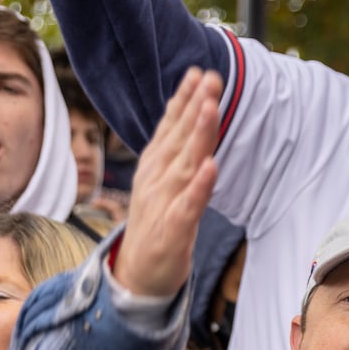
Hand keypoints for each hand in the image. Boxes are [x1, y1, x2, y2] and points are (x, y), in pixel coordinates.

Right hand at [112, 67, 221, 297]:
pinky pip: (189, 206)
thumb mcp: (165, 182)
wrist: (137, 275)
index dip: (185, 100)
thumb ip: (177, 151)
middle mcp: (158, 179)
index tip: (200, 73)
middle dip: (195, 107)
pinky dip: (199, 186)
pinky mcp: (173, 230)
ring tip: (210, 108)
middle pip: (180, 138)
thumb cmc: (157, 224)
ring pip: (184, 164)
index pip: (172, 128)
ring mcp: (164, 203)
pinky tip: (210, 167)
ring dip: (198, 136)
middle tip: (211, 78)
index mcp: (156, 166)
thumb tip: (191, 116)